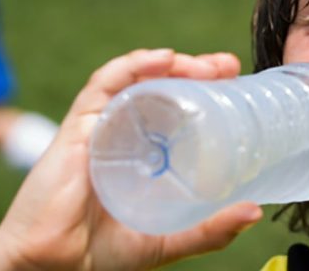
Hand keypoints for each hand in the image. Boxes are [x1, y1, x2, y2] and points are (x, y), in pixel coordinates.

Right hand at [0, 49, 262, 270]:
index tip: (236, 83)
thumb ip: (209, 230)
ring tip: (207, 65)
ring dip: (173, 64)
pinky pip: (103, 86)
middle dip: (197, 71)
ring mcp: (102, 128)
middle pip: (162, 89)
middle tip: (228, 67)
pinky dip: (131, 65)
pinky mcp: (78, 128)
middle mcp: (125, 135)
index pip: (178, 110)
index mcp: (145, 155)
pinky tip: (162, 59)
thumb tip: (254, 211)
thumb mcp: (169, 239)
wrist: (54, 270)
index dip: (207, 92)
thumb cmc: (103, 255)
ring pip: (137, 80)